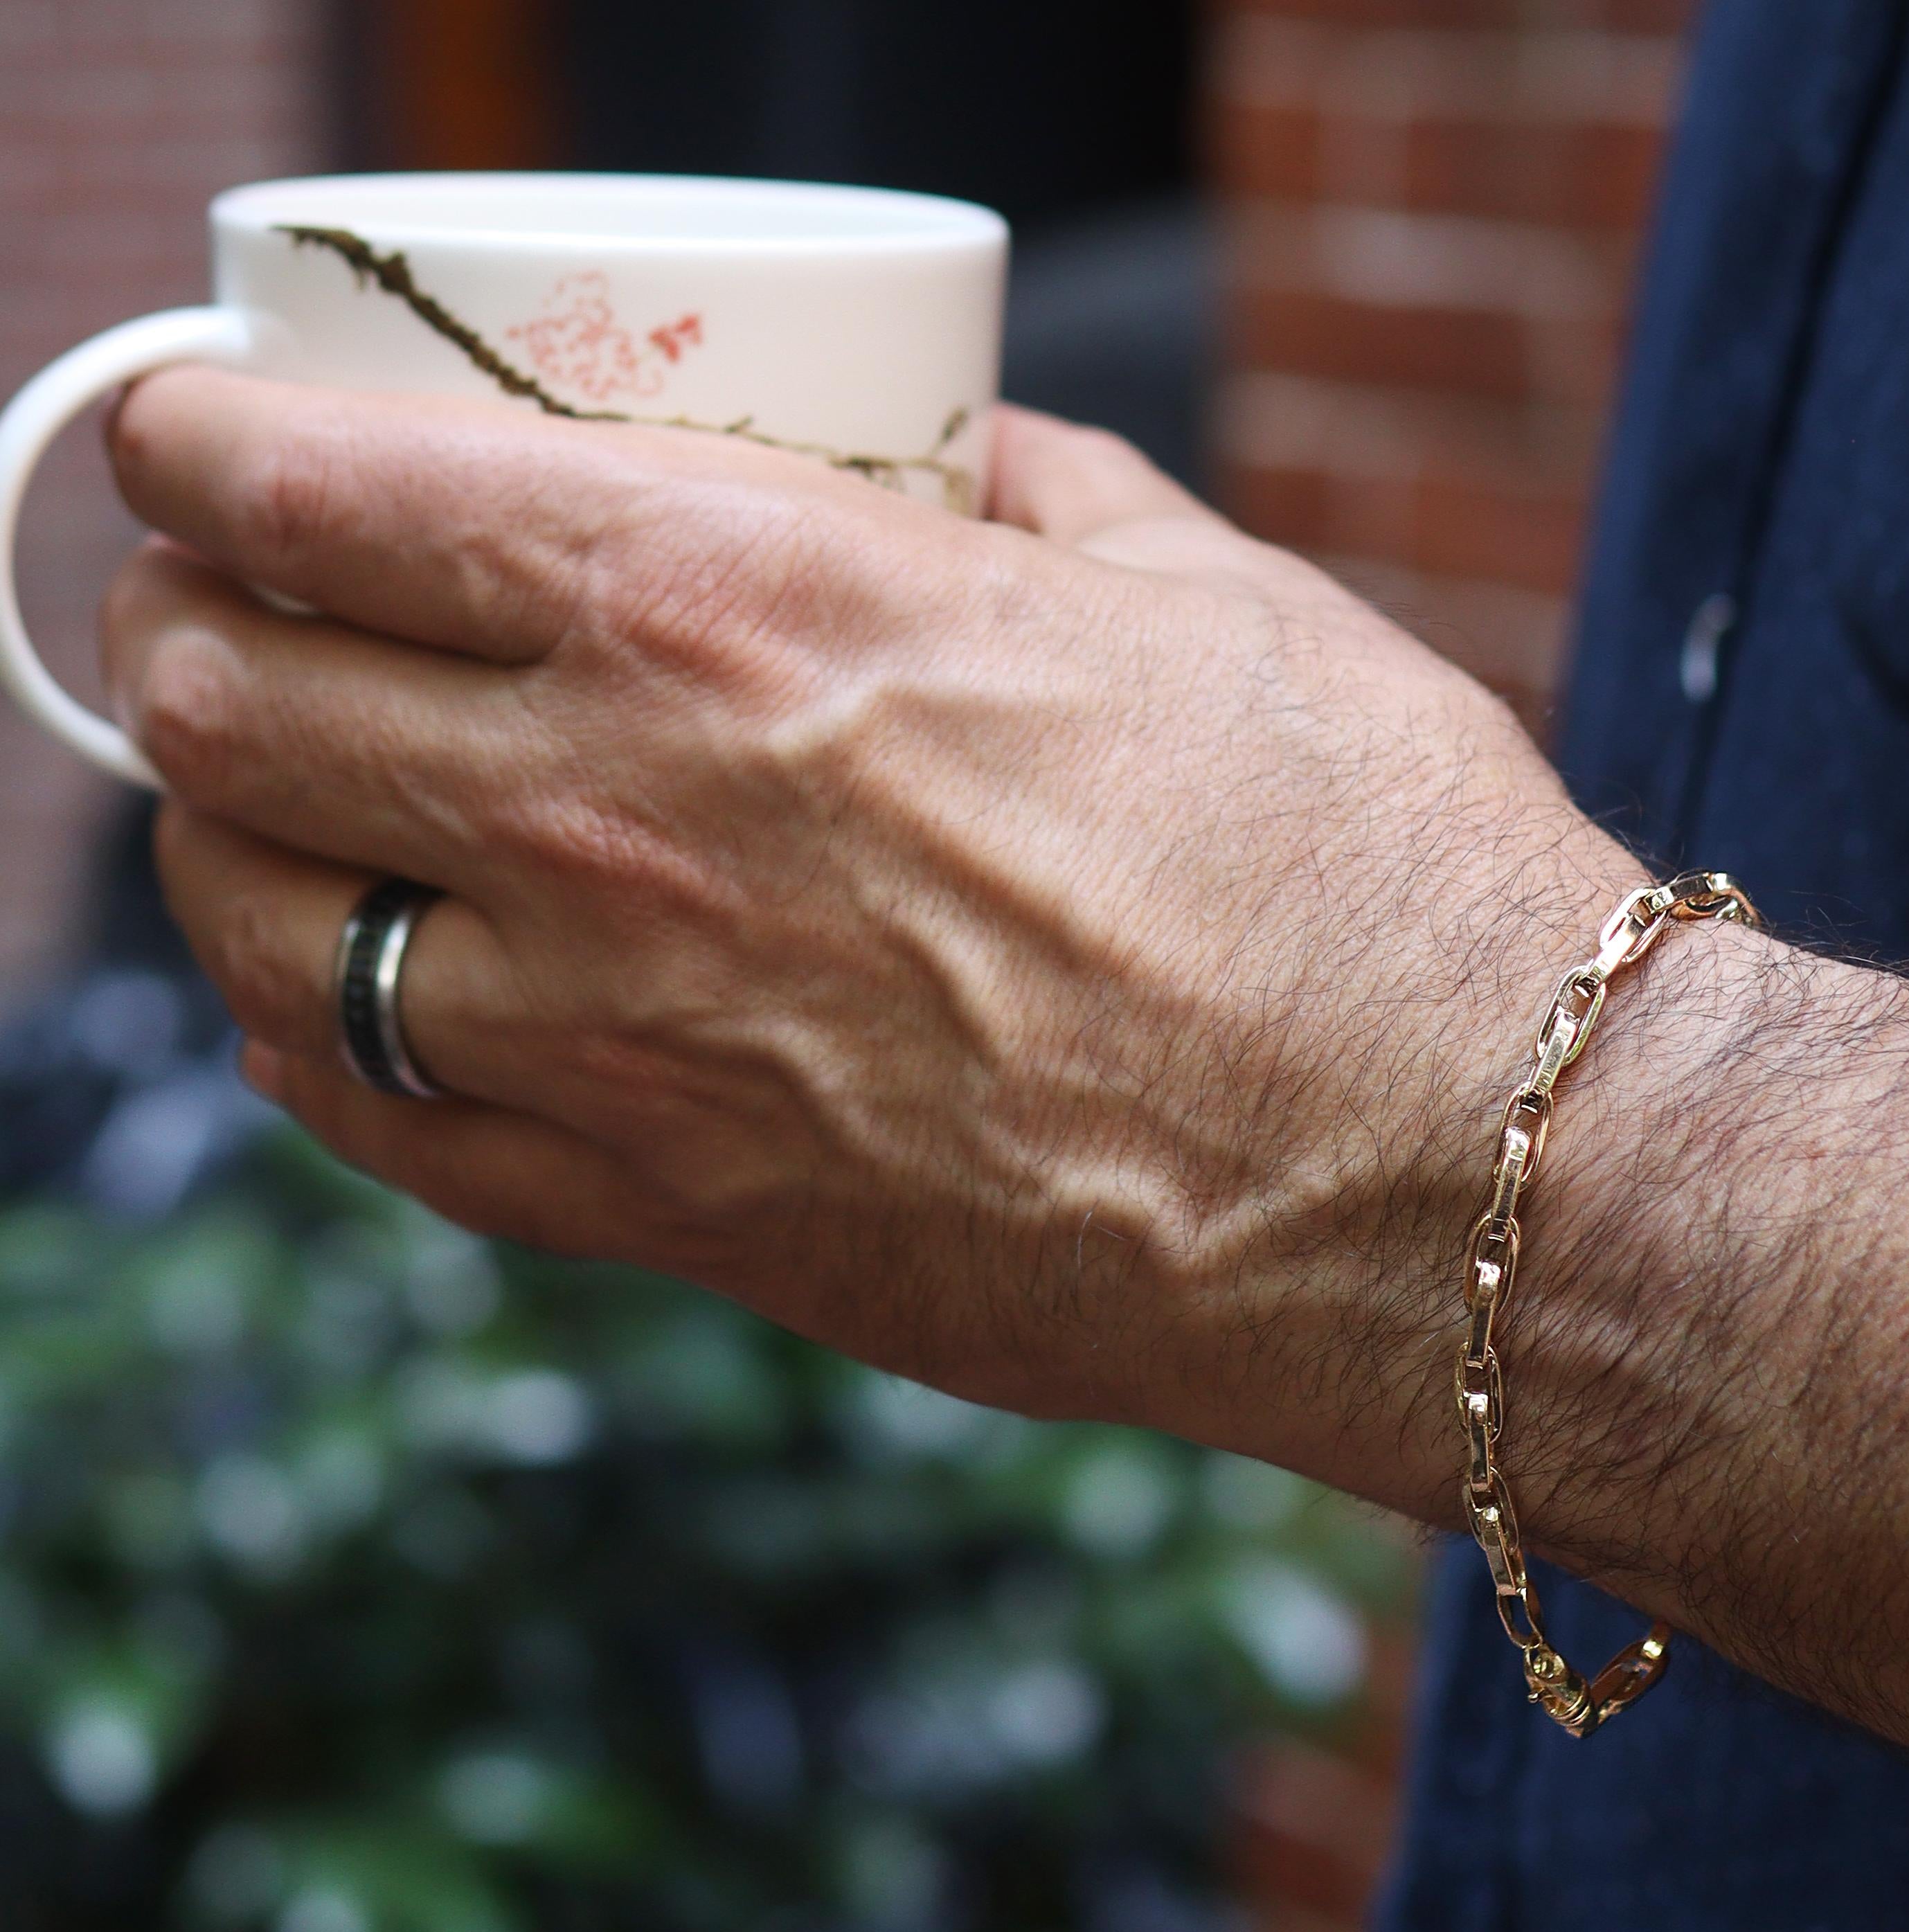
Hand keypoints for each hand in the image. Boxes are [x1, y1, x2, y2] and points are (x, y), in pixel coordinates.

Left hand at [101, 370, 1646, 1509]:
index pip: (323, 498)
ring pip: (263, 933)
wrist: (1438, 1173)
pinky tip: (342, 999)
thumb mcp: (1195, 589)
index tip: (194, 441)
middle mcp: (627, 821)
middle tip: (217, 612)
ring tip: (262, 806)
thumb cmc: (1356, 861)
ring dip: (218, 844)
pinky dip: (314, 1049)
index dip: (205, 449)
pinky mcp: (682, 1222)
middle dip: (179, 632)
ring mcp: (630, 1047)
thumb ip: (1020, 495)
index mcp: (740, 608)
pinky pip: (385, 1133)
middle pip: (232, 708)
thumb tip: (948, 453)